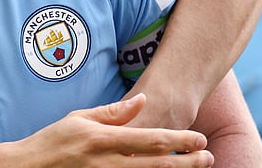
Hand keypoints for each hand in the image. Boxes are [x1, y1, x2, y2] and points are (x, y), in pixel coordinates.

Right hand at [5, 94, 212, 167]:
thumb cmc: (53, 142)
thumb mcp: (79, 118)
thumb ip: (113, 111)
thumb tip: (142, 100)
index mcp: (104, 139)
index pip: (152, 141)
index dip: (180, 142)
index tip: (200, 140)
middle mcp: (108, 162)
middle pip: (158, 165)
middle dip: (188, 163)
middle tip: (209, 158)